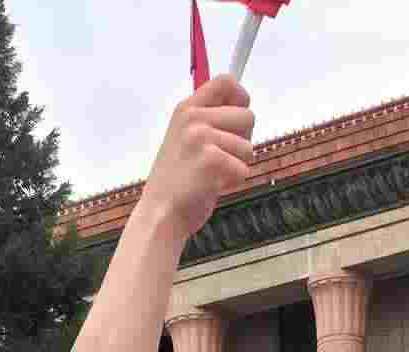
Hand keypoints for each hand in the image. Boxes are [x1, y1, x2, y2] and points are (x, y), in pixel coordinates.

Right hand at [141, 76, 259, 234]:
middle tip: (221, 158)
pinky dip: (233, 183)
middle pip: (247, 116)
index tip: (239, 117)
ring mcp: (201, 137)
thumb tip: (244, 108)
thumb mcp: (185, 138)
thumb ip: (209, 121)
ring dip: (237, 165)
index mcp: (186, 109)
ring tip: (211, 175)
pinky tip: (211, 186)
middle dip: (243, 140)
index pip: (226, 82)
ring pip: (248, 147)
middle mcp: (193, 118)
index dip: (241, 97)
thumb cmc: (177, 181)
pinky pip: (244, 169)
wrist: (160, 213)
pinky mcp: (212, 160)